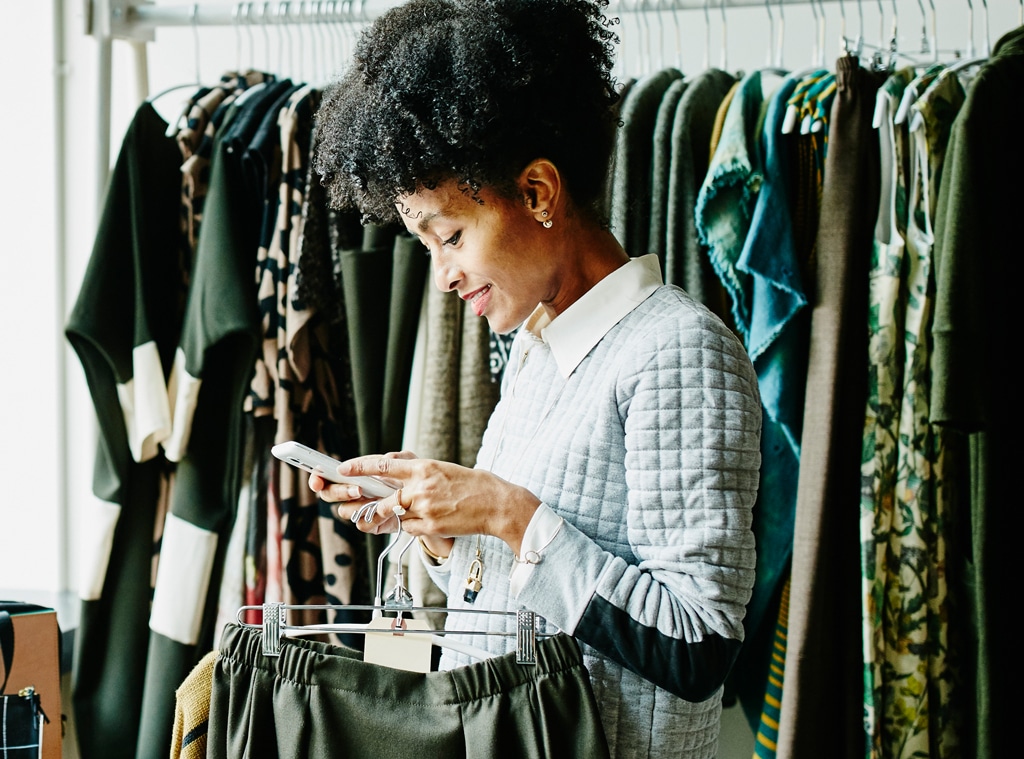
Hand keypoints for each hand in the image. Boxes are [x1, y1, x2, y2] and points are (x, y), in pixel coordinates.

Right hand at [308, 451, 410, 535]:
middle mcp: (352, 491)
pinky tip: (387, 512)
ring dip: (358, 505)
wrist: (428, 500)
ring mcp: (360, 508)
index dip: (317, 477)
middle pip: (328, 494)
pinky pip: (362, 524)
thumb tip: (383, 459)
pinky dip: (373, 518)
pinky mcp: (371, 524)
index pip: (326, 475)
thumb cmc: (413, 477)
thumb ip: (392, 459)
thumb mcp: (405, 463)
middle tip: (358, 489)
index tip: (317, 479)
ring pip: (344, 510)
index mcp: (353, 473)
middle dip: (340, 491)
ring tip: (377, 499)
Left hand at [316, 452, 541, 554]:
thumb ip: (417, 473)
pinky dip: (407, 526)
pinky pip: (408, 528)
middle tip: (348, 507)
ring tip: (375, 518)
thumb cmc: (472, 485)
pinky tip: (418, 522)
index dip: (360, 467)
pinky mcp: (431, 526)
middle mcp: (421, 487)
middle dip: (362, 505)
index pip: (383, 466)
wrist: (496, 503)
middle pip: (380, 499)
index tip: (343, 468)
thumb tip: (394, 475)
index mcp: (423, 468)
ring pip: (391, 516)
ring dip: (382, 518)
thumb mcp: (442, 470)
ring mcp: (425, 509)